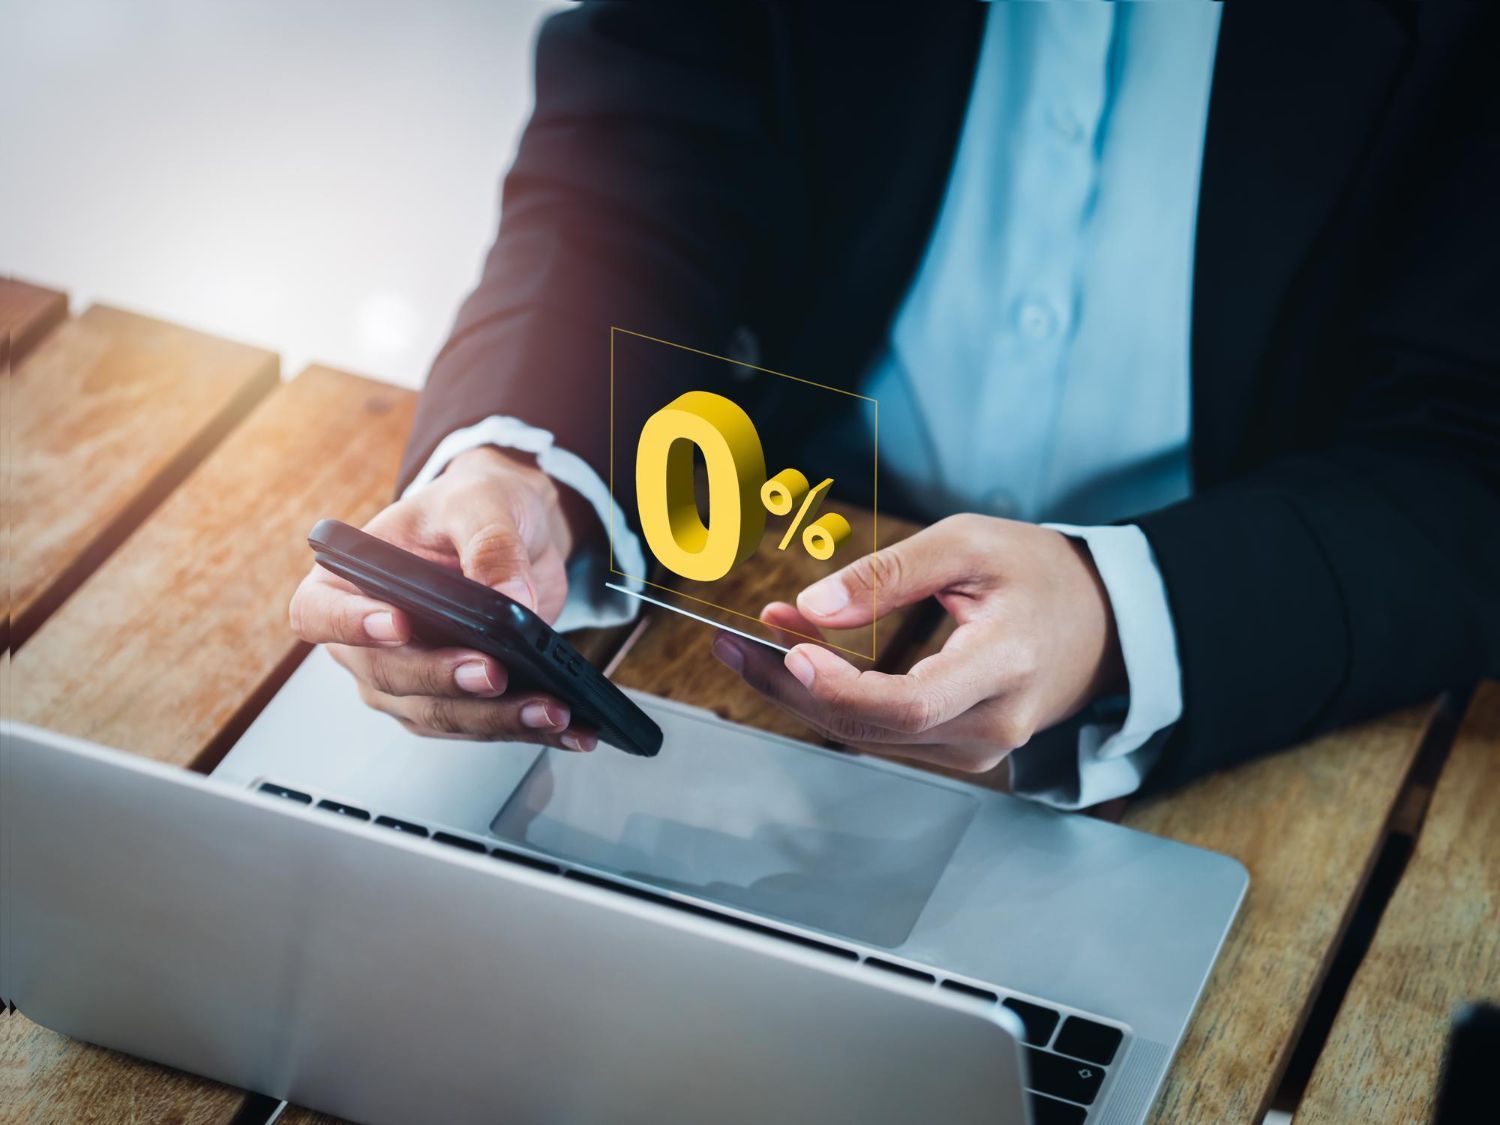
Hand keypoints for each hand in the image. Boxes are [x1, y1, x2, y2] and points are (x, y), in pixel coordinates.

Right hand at [288, 446, 599, 750]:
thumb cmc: (472, 506)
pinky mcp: (456, 699)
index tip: (397, 625)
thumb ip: (491, 544)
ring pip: (439, 713)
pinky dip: (528, 728)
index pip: (320, 614)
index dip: (351, 626)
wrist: (514, 530)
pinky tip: (572, 728)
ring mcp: (409, 678)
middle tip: (494, 674)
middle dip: (445, 680)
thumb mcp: (481, 504)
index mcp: (347, 581)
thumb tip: (512, 596)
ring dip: (496, 718)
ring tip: (552, 710)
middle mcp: (367, 641)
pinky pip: (484, 724)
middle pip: (389, 677)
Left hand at [712, 514, 1124, 772]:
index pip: (910, 703)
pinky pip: (883, 732)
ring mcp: (976, 749)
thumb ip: (891, 573)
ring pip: (868, 735)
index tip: (788, 650)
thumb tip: (814, 606)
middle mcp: (991, 724)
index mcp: (1006, 666)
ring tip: (751, 645)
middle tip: (732, 645)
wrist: (1100, 623)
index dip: (839, 686)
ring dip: (801, 693)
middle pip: (873, 726)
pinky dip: (833, 698)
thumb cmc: (1039, 575)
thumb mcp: (970, 545)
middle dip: (791, 688)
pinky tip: (797, 662)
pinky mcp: (958, 751)